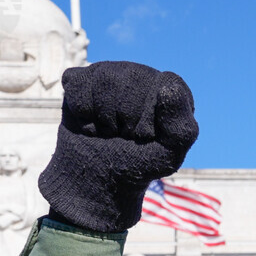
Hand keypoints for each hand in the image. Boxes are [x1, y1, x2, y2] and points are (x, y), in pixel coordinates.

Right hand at [39, 61, 198, 232]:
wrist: (98, 181)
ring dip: (102, 116)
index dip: (147, 117)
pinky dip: (80, 111)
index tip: (145, 136)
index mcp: (171, 89)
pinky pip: (75, 83)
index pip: (162, 85)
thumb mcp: (169, 155)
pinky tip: (90, 123)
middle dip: (123, 117)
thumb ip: (180, 125)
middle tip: (124, 134)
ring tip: (108, 130)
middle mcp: (142, 75)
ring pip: (102, 78)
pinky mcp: (82, 81)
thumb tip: (168, 86)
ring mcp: (111, 74)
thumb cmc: (138, 165)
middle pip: (129, 77)